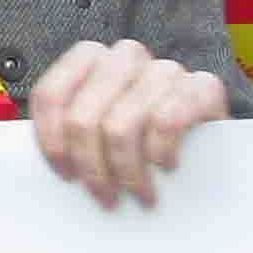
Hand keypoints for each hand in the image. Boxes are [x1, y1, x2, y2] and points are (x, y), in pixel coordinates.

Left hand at [28, 37, 227, 210]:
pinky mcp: (201, 86)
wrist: (209, 134)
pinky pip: (166, 121)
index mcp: (90, 57)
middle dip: (91, 167)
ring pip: (121, 126)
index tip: (64, 175)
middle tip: (104, 196)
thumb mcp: (100, 127)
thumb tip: (42, 166)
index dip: (51, 142)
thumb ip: (70, 133)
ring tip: (137, 193)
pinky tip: (165, 165)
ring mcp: (164, 68)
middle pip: (84, 117)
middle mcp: (125, 56)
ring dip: (127, 171)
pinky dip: (161, 152)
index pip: (51, 95)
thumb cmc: (145, 133)